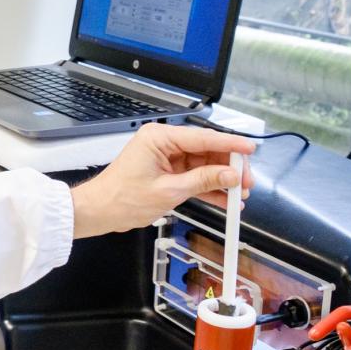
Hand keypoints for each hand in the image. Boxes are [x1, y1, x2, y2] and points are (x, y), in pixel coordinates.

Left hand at [70, 124, 255, 237]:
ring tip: (240, 194)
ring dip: (222, 180)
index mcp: (159, 138)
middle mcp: (163, 143)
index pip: (203, 137)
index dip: (231, 144)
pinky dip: (208, 188)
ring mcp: (165, 158)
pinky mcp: (167, 172)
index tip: (251, 149)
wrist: (99, 212)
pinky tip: (225, 199)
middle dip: (229, 167)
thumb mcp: (168, 191)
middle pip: (206, 150)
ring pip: (203, 165)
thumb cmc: (121, 198)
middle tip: (247, 181)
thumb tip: (230, 175)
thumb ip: (203, 181)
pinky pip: (194, 177)